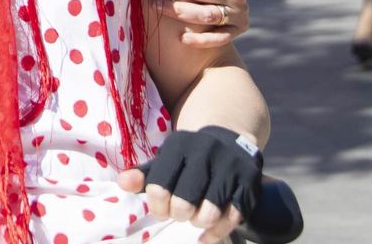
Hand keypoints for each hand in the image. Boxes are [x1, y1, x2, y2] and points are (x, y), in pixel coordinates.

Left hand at [117, 127, 261, 243]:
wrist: (229, 138)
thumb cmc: (189, 156)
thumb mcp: (166, 159)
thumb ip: (144, 174)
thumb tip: (122, 183)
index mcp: (180, 145)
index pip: (159, 187)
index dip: (157, 206)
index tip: (161, 207)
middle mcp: (206, 153)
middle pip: (184, 204)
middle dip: (178, 215)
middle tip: (179, 211)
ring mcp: (231, 168)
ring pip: (209, 214)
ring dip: (198, 223)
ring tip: (195, 217)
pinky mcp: (249, 184)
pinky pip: (232, 219)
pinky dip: (217, 232)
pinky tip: (207, 234)